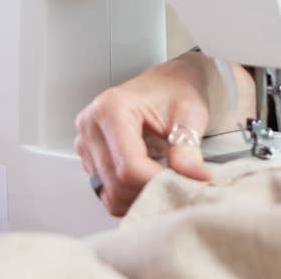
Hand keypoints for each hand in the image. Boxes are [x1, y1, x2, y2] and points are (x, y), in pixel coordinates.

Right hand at [74, 55, 215, 216]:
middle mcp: (92, 125)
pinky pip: (104, 190)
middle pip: (116, 183)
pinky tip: (146, 182)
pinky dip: (127, 195)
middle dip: (149, 191)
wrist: (169, 84)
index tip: (181, 184)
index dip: (157, 183)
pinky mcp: (88, 155)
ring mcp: (86, 141)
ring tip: (162, 182)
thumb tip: (194, 179)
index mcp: (111, 109)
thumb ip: (188, 149)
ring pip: (109, 191)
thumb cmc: (175, 92)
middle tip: (176, 184)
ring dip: (138, 196)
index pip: (129, 167)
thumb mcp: (190, 115)